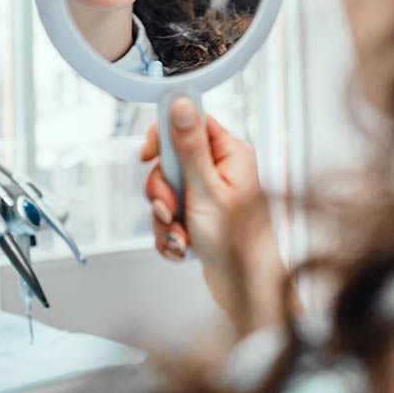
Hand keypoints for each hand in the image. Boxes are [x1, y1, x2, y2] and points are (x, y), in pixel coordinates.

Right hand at [140, 97, 291, 335]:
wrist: (245, 289)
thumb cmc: (238, 243)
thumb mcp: (206, 190)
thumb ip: (190, 146)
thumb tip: (180, 103)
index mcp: (230, 154)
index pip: (191, 122)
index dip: (164, 136)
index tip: (148, 155)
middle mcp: (221, 170)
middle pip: (171, 161)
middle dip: (163, 191)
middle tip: (172, 209)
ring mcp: (209, 194)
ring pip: (166, 192)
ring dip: (165, 218)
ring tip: (181, 237)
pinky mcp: (199, 217)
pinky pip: (169, 216)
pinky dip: (170, 234)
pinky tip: (183, 248)